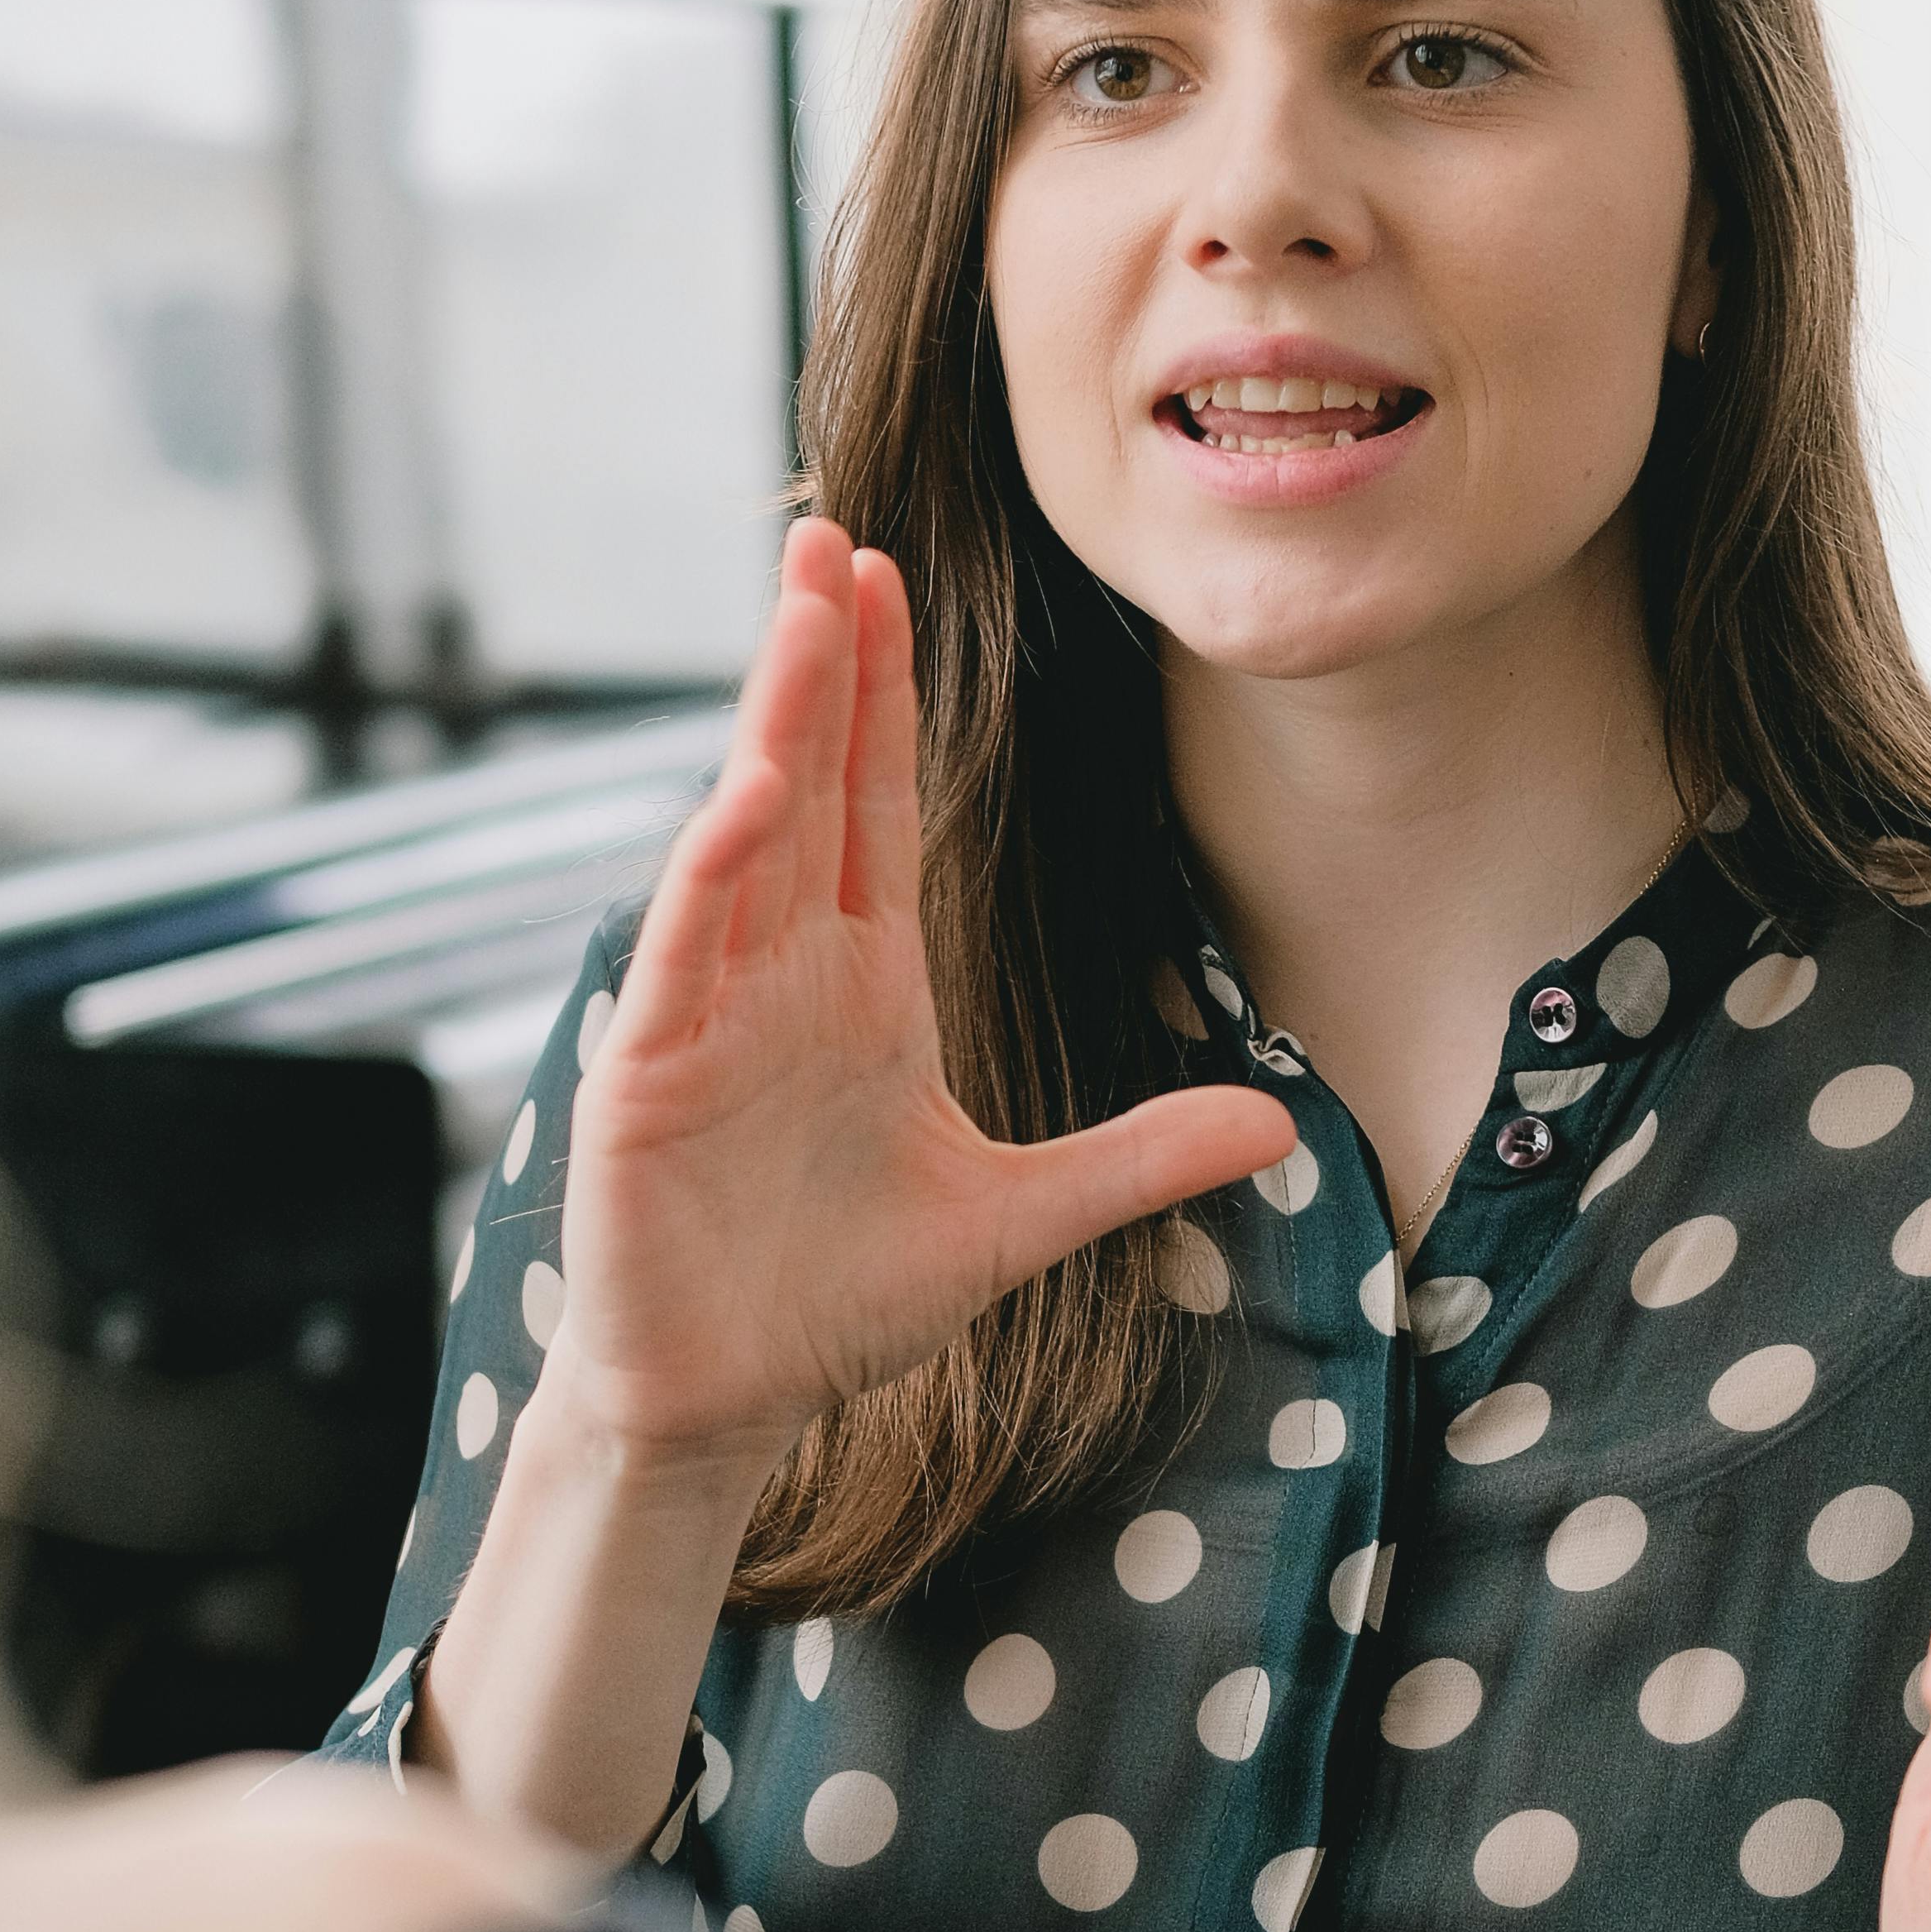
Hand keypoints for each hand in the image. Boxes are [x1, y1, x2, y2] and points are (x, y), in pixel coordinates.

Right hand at [548, 518, 1292, 1487]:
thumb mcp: (1017, 1222)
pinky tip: (748, 791)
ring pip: (746, 836)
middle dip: (818, 657)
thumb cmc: (839, 1306)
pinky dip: (714, 873)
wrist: (727, 1403)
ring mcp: (710, 1013)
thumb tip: (1279, 1122)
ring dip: (770, 722)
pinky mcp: (651, 1073)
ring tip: (799, 609)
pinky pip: (687, 952)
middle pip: (809, 783)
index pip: (878, 807)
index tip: (893, 578)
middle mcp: (782, 975)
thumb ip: (1137, 1162)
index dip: (886, 694)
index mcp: (862, 986)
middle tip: (830, 528)